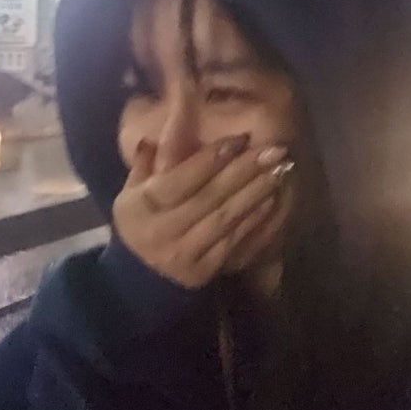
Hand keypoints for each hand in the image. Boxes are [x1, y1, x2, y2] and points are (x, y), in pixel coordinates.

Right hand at [112, 136, 293, 288]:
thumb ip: (146, 162)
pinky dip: (255, 220)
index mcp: (141, 206)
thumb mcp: (131, 191)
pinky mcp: (204, 270)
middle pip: (209, 196)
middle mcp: (163, 230)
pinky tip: (273, 200)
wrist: (139, 279)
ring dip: (256, 192)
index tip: (241, 138)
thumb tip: (161, 130)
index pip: (181, 178)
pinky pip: (234, 241)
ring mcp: (185, 253)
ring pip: (226, 218)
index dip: (211, 158)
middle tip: (273, 150)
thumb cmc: (139, 223)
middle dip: (244, 170)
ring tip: (280, 170)